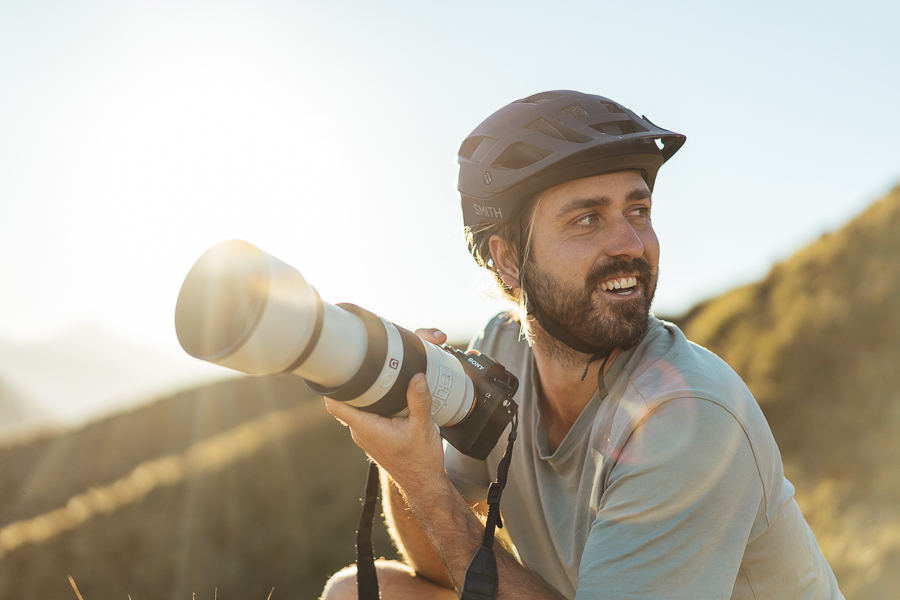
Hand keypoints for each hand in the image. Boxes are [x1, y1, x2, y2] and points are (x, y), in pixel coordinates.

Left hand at [323, 328, 448, 492]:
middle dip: (354, 381)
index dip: (331, 385)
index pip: (335, 405)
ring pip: (358, 407)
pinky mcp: (375, 436)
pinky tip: (391, 394)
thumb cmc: (421, 461)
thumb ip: (419, 400)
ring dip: (366, 392)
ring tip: (381, 373)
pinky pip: (368, 414)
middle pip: (346, 401)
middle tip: (366, 361)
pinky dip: (375, 402)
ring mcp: (367, 435)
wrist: (424, 484)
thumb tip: (417, 376)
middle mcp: (361, 431)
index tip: (336, 366)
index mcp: (365, 428)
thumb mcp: (423, 427)